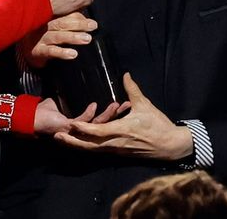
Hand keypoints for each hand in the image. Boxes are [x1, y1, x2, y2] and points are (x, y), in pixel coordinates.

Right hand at [20, 12, 96, 68]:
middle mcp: (44, 25)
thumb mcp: (53, 23)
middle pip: (62, 23)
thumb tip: (84, 13)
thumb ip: (68, 18)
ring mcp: (40, 38)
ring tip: (87, 39)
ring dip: (73, 37)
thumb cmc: (42, 34)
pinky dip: (62, 52)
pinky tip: (72, 54)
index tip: (92, 22)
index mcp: (49, 16)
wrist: (26, 49)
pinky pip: (50, 51)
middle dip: (79, 24)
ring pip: (58, 36)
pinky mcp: (38, 51)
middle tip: (92, 26)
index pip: (64, 14)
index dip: (79, 17)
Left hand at [33, 98, 123, 135]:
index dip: (116, 113)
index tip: (127, 104)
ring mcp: (77, 131)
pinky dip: (89, 113)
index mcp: (84, 126)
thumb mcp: (66, 101)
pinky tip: (95, 105)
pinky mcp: (69, 127)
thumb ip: (76, 97)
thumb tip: (83, 84)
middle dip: (118, 115)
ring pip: (97, 125)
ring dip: (108, 115)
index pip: (105, 120)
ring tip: (117, 105)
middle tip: (128, 105)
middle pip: (105, 125)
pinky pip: (82, 121)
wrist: (33, 117)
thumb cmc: (48, 111)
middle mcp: (82, 131)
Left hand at [54, 73, 190, 160]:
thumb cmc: (158, 125)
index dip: (83, 129)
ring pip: (93, 150)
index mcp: (120, 131)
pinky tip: (81, 142)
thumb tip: (125, 74)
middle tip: (57, 136)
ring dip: (78, 145)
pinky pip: (100, 150)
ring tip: (63, 139)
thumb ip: (132, 90)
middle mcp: (115, 143)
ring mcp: (117, 150)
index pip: (97, 132)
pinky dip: (89, 146)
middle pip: (89, 146)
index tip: (70, 124)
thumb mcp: (145, 105)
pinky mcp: (119, 152)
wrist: (170, 145)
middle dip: (72, 142)